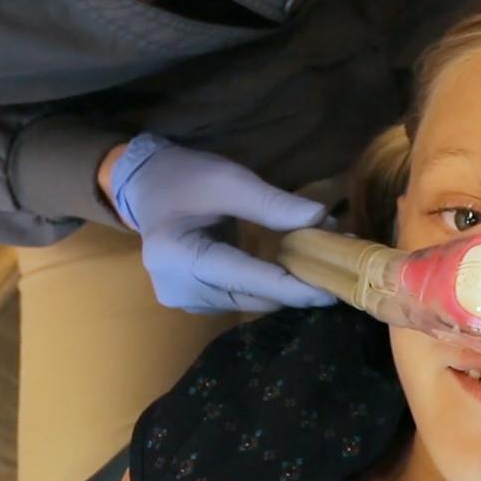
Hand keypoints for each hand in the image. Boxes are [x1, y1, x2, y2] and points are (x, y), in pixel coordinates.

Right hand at [109, 133, 336, 312]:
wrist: (146, 186)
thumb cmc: (185, 177)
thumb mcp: (228, 180)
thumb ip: (272, 204)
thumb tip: (322, 220)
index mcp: (177, 257)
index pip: (245, 279)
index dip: (291, 287)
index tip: (331, 292)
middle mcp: (178, 290)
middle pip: (251, 296)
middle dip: (295, 284)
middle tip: (334, 266)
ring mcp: (183, 301)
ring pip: (249, 302)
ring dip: (283, 286)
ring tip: (315, 262)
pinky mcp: (193, 302)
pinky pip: (240, 299)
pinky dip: (266, 285)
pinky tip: (285, 267)